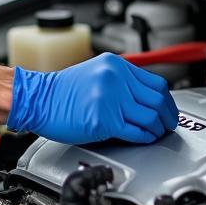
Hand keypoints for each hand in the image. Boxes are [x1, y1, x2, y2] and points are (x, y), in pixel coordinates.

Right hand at [7, 53, 178, 143]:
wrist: (38, 99)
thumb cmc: (62, 92)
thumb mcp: (96, 74)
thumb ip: (121, 82)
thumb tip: (145, 99)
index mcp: (115, 65)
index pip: (156, 83)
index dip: (167, 101)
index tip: (167, 111)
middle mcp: (116, 79)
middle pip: (158, 100)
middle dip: (168, 117)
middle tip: (167, 125)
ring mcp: (111, 99)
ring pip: (151, 117)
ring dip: (157, 129)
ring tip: (154, 134)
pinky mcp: (105, 120)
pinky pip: (136, 132)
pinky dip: (145, 137)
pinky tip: (142, 138)